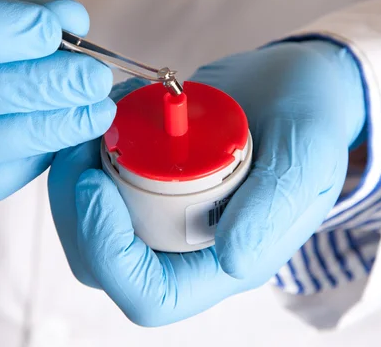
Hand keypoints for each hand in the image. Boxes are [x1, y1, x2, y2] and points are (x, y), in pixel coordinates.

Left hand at [48, 41, 365, 324]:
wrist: (290, 84)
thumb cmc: (308, 120)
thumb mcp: (307, 155)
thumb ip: (277, 205)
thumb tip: (232, 257)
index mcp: (226, 260)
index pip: (150, 296)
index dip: (109, 254)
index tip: (96, 183)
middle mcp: (184, 245)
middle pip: (101, 263)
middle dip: (75, 209)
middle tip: (79, 146)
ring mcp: (159, 212)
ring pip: (86, 222)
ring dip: (72, 176)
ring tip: (92, 122)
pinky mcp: (143, 179)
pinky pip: (94, 179)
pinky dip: (85, 148)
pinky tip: (109, 108)